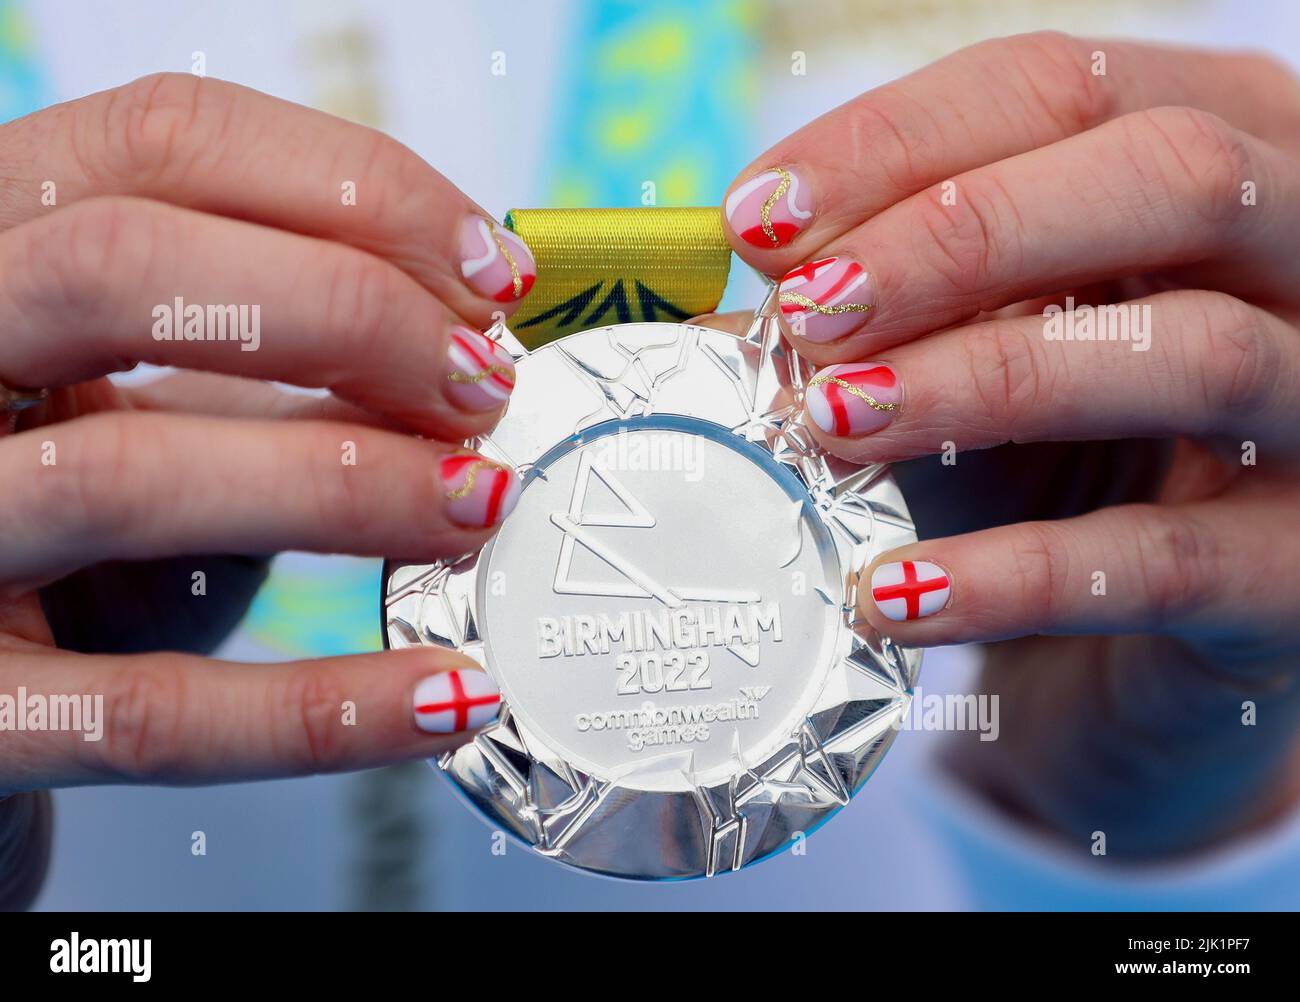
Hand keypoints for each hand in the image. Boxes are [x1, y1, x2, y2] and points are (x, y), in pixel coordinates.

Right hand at [0, 75, 533, 886]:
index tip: (491, 271)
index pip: (159, 141)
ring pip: (125, 477)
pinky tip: (448, 699)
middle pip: (118, 267)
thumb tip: (468, 340)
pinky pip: (151, 718)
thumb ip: (276, 352)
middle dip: (347, 313)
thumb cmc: (85, 520)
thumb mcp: (153, 398)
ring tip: (479, 503)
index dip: (354, 188)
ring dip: (347, 486)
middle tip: (484, 384)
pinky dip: (322, 713)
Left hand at [720, 33, 1299, 855]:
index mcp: (1218, 156)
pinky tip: (889, 591)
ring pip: (1190, 352)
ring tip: (832, 423)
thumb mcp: (963, 349)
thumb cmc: (1044, 467)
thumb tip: (714, 304)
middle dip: (964, 236)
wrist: (1131, 651)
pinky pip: (1164, 563)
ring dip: (981, 378)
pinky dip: (1010, 574)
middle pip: (1172, 177)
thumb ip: (879, 305)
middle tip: (812, 312)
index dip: (898, 141)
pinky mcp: (1293, 576)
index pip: (1066, 87)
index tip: (758, 218)